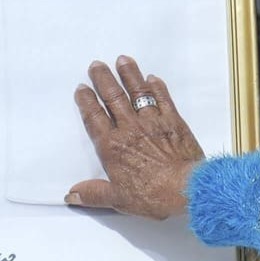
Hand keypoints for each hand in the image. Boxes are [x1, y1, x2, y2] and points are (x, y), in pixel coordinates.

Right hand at [67, 56, 205, 220]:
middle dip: (103, 79)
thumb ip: (93, 194)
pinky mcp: (173, 121)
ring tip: (122, 60)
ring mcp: (152, 122)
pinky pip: (163, 98)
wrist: (186, 188)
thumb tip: (72, 195)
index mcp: (112, 147)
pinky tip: (152, 78)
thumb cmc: (152, 195)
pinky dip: (157, 87)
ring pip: (137, 92)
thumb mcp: (117, 200)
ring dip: (129, 74)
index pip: (94, 118)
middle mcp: (129, 129)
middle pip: (113, 97)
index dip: (86, 101)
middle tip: (96, 65)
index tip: (81, 88)